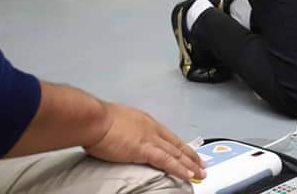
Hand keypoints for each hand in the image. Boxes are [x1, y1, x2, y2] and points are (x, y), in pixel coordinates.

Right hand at [85, 102, 205, 181]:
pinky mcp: (144, 149)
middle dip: (191, 156)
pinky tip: (188, 174)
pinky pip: (166, 161)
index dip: (181, 146)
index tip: (189, 153)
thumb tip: (124, 138)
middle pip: (176, 145)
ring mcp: (150, 139)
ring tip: (201, 173)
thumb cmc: (99, 121)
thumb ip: (127, 131)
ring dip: (190, 164)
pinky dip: (179, 168)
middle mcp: (152, 129)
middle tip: (202, 165)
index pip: (169, 136)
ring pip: (176, 154)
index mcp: (146, 122)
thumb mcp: (119, 122)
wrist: (94, 120)